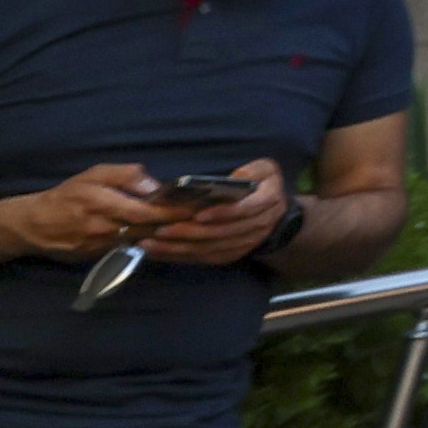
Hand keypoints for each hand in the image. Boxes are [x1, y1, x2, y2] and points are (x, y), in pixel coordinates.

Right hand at [7, 163, 192, 261]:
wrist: (34, 225)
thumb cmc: (68, 194)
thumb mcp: (94, 174)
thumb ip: (125, 175)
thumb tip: (153, 184)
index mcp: (102, 202)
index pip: (145, 210)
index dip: (171, 211)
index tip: (195, 208)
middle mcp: (103, 226)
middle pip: (147, 228)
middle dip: (174, 224)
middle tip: (201, 219)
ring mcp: (100, 245)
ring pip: (140, 240)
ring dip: (164, 236)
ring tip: (190, 228)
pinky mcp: (98, 256)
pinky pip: (128, 249)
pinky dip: (147, 243)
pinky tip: (165, 239)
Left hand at [142, 160, 294, 266]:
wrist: (275, 213)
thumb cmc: (262, 185)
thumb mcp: (265, 169)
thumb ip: (252, 171)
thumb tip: (235, 178)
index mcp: (269, 200)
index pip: (245, 210)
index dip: (222, 213)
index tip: (198, 214)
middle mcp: (259, 226)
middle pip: (222, 233)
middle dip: (190, 233)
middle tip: (162, 230)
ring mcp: (245, 243)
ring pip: (211, 248)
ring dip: (180, 248)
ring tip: (152, 243)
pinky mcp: (232, 254)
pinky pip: (206, 258)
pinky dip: (181, 257)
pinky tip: (159, 253)